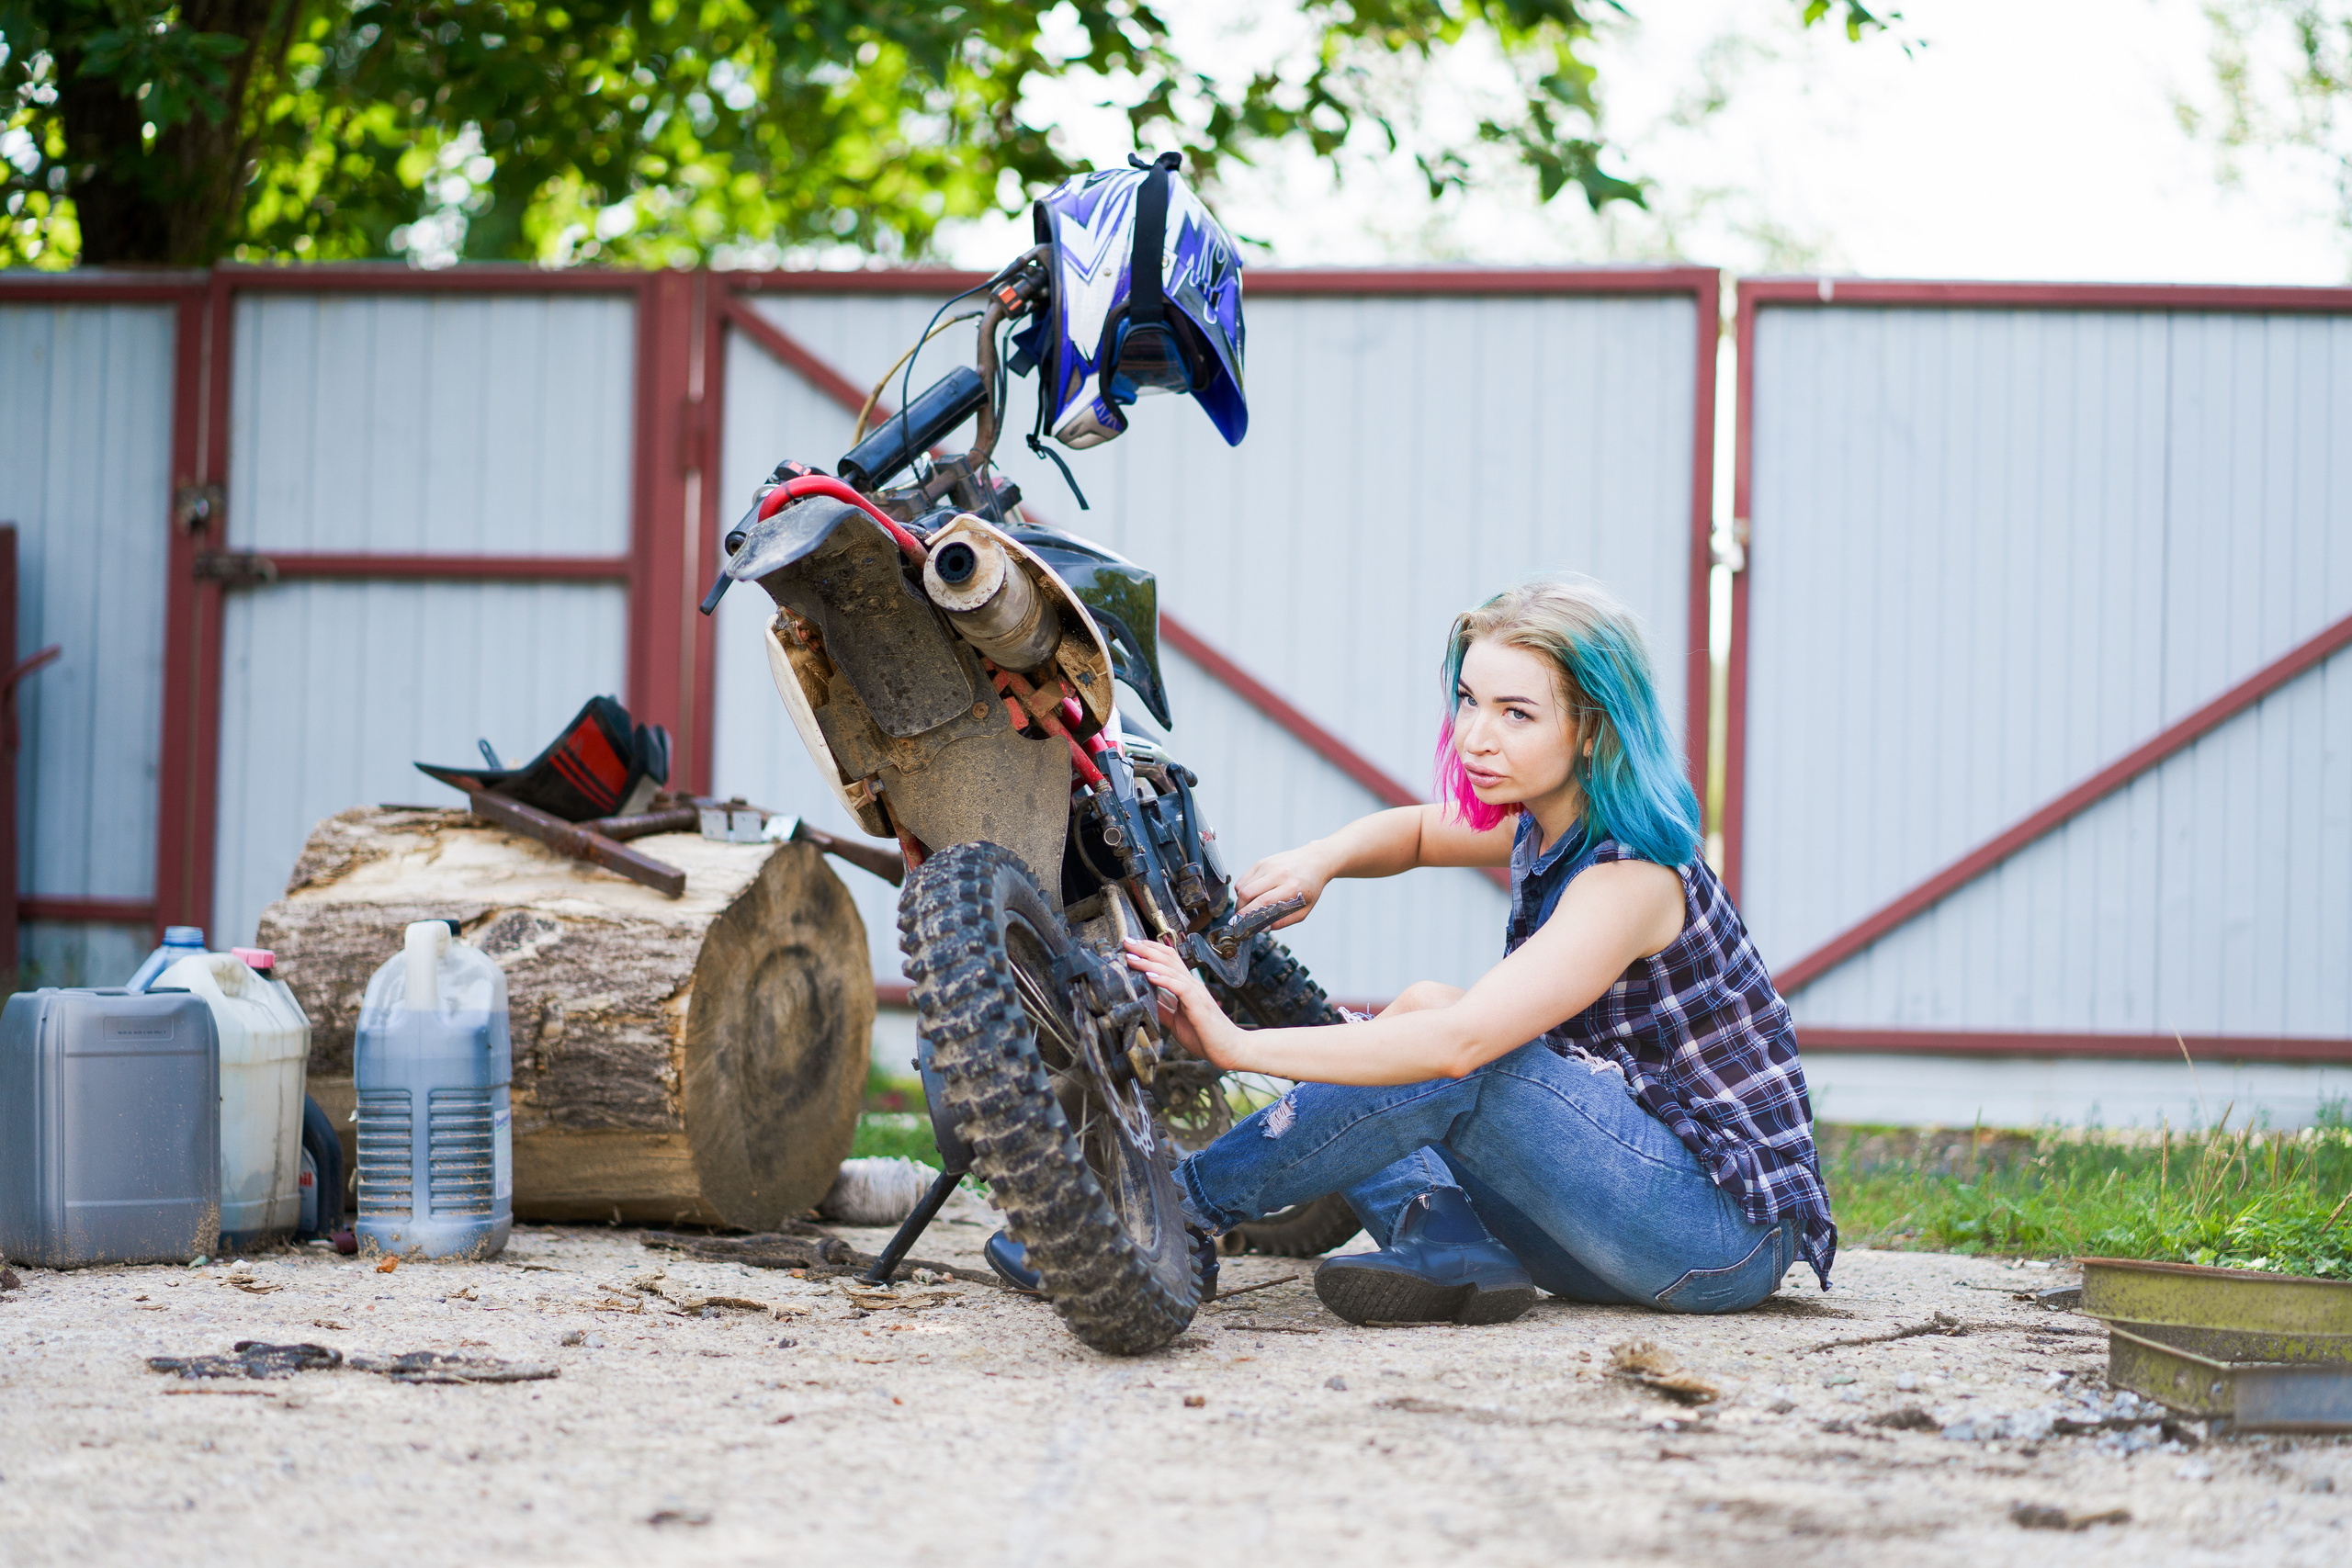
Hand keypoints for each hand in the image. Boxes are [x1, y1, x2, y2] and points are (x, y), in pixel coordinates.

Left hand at [1122, 939, 1242, 1067]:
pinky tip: (1149, 976)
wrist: (1228, 1050)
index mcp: (1186, 986)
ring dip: (1149, 962)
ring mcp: (1196, 993)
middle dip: (1145, 949)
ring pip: (1171, 970)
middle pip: (1168, 958)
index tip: (1130, 946)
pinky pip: (1180, 987)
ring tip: (1131, 957)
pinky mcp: (1199, 1005)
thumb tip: (1144, 1001)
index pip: (1168, 958)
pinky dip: (1163, 980)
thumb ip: (1162, 1009)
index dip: (1149, 949)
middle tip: (1126, 942)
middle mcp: (1191, 985)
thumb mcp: (1175, 1021)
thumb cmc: (1205, 1036)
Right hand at [1233, 844, 1331, 930]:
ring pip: (1242, 886)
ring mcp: (1268, 866)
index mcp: (1291, 887)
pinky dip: (1242, 890)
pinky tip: (1250, 896)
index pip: (1263, 901)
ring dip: (1240, 900)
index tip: (1240, 923)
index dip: (1248, 914)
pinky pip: (1244, 879)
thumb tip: (1263, 928)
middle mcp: (1278, 874)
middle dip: (1240, 909)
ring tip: (1246, 908)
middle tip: (1240, 918)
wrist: (1314, 861)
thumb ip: (1284, 921)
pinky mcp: (1261, 862)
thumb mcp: (1304, 909)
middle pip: (1247, 893)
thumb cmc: (1310, 886)